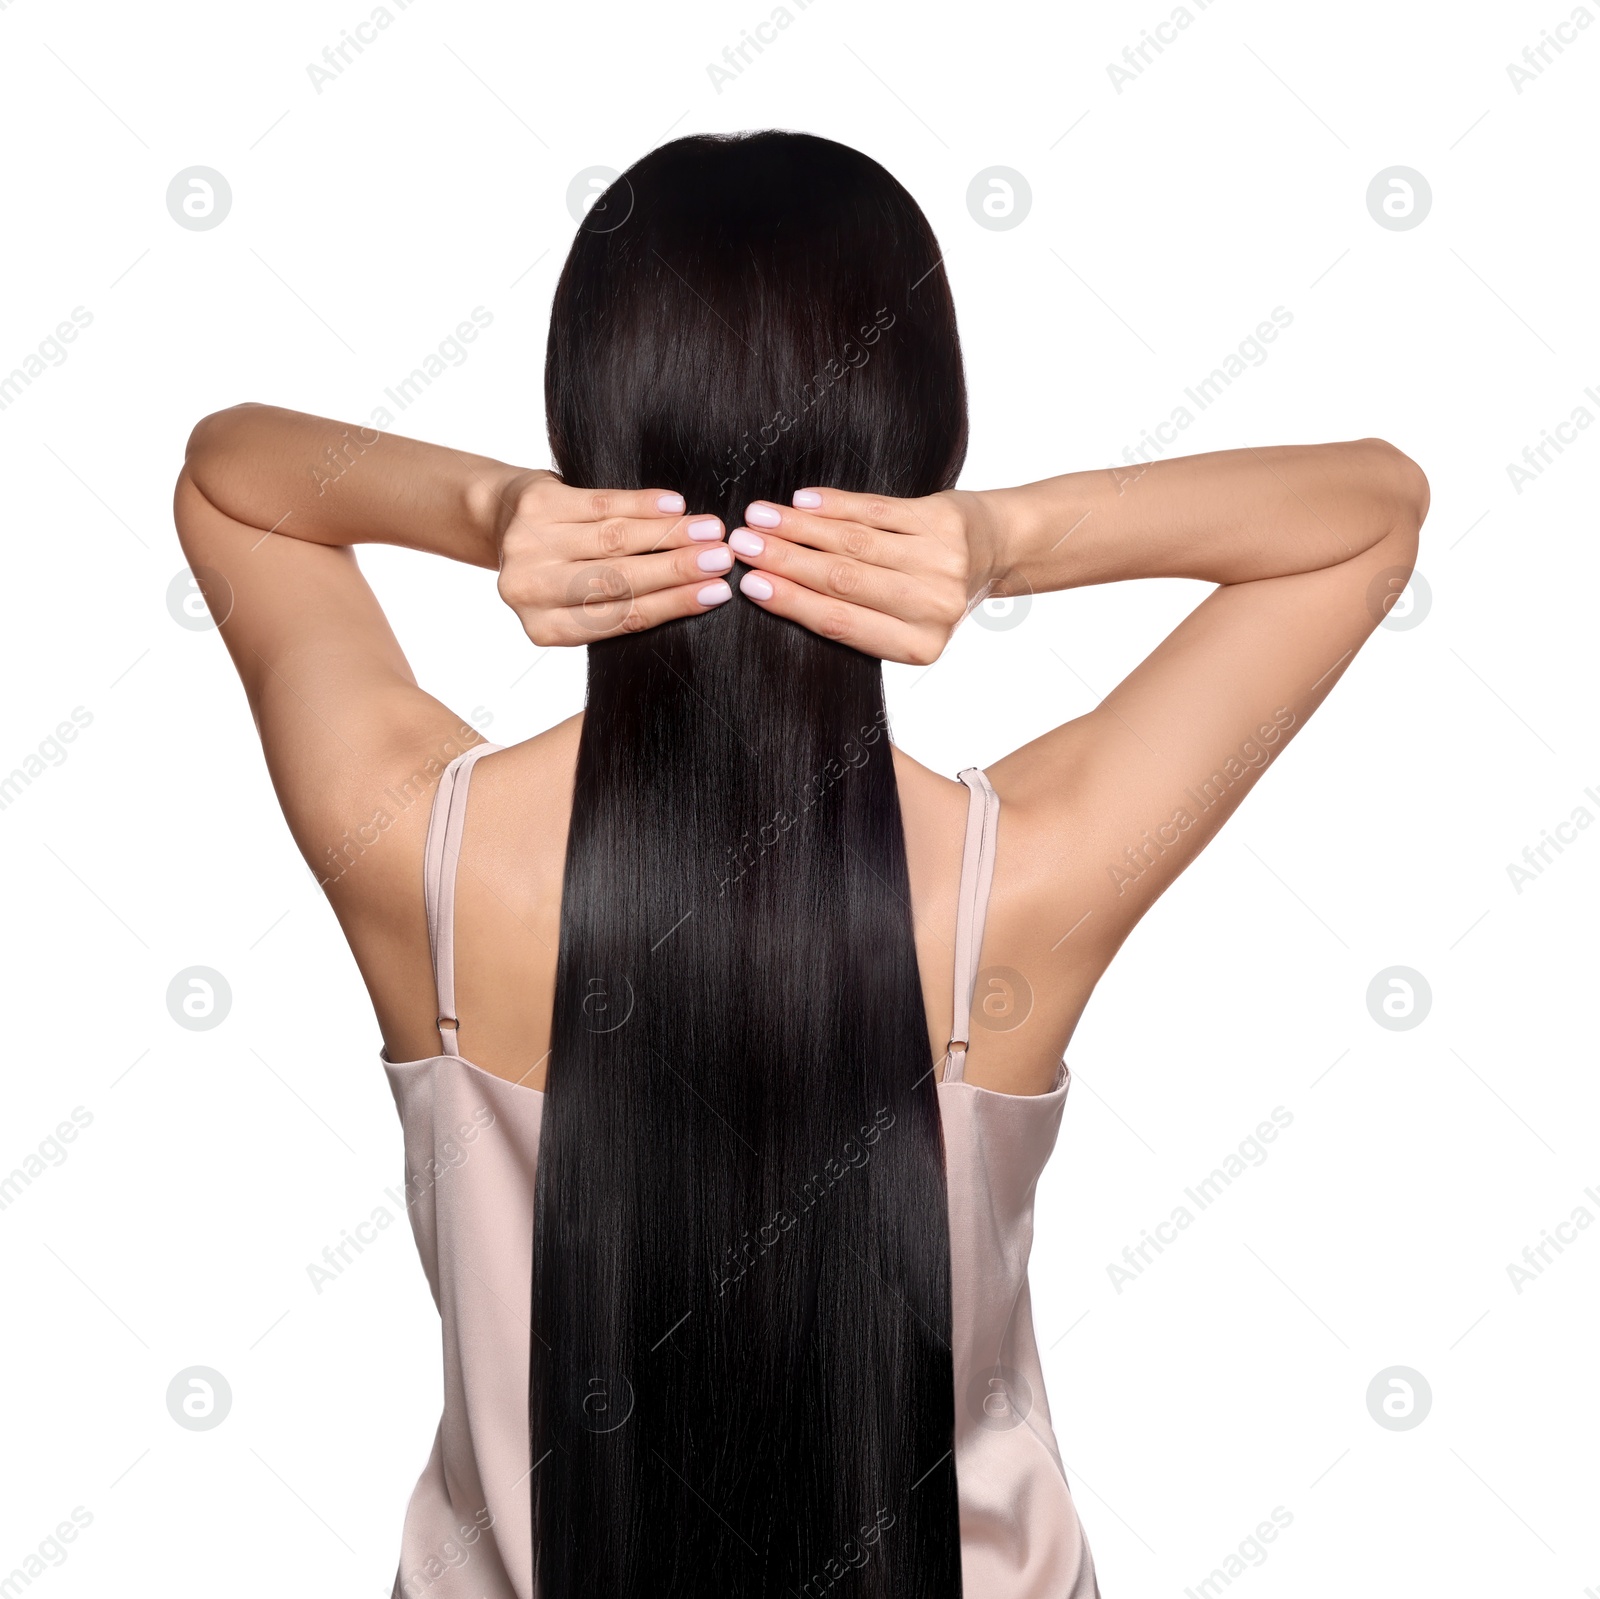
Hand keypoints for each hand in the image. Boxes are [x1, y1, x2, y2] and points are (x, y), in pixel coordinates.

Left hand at [491, 470, 732, 644]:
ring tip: (710, 530)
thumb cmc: (554, 568)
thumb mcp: (576, 601)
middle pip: (619, 580)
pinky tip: (675, 505)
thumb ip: (619, 605)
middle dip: (679, 570)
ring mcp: (529, 545)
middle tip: (723, 559)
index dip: (674, 604)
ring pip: (614, 540)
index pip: (622, 618)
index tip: (718, 593)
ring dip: (669, 535)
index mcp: (544, 629)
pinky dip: (643, 504)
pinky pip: (601, 503)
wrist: (498, 519)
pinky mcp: (535, 505)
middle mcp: (530, 590)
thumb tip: (698, 595)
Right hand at [725, 487, 1008, 664]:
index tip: (749, 585)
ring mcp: (941, 560)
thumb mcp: (903, 623)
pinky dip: (832, 504)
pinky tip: (799, 501)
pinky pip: (875, 510)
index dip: (792, 602)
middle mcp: (934, 607)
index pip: (841, 623)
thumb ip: (853, 617)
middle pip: (843, 581)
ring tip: (758, 518)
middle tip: (739, 546)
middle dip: (785, 561)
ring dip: (798, 527)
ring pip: (854, 542)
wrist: (998, 552)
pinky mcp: (942, 520)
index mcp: (919, 647)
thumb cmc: (933, 593)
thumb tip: (774, 593)